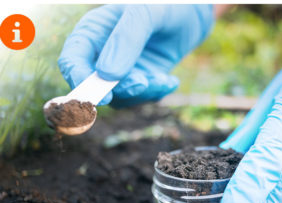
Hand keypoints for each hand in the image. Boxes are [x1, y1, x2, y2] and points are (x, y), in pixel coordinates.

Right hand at [58, 4, 213, 106]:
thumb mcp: (146, 12)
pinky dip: (155, 94)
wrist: (193, 14)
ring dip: (142, 93)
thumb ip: (126, 38)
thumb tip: (107, 75)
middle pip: (95, 85)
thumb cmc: (166, 5)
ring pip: (119, 97)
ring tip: (165, 79)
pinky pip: (140, 98)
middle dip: (120, 90)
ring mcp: (121, 70)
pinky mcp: (140, 80)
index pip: (72, 60)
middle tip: (143, 83)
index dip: (81, 81)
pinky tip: (170, 81)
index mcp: (93, 32)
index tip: (102, 97)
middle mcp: (102, 54)